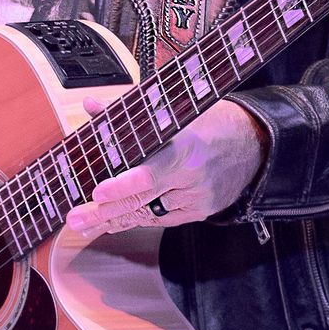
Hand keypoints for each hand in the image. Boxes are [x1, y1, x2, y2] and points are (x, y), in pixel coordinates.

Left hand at [64, 100, 268, 239]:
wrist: (254, 144)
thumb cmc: (208, 122)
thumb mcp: (173, 110)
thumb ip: (129, 112)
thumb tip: (91, 106)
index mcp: (186, 148)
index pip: (151, 172)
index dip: (124, 186)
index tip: (97, 192)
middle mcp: (192, 177)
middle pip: (143, 200)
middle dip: (105, 212)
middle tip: (75, 218)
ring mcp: (197, 198)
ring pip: (148, 213)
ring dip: (114, 219)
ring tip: (84, 223)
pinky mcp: (200, 212)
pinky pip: (161, 218)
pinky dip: (136, 218)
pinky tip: (113, 222)